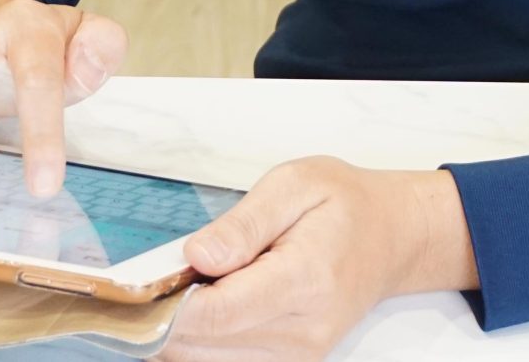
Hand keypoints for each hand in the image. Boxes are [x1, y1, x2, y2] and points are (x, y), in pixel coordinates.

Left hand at [165, 160, 478, 361]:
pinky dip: (202, 341)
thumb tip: (198, 256)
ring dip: (181, 332)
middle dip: (165, 317)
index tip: (136, 287)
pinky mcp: (292, 361)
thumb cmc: (344, 205)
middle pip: (206, 345)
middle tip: (146, 283)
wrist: (392, 236)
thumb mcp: (293, 184)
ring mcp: (299, 353)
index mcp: (304, 279)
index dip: (168, 305)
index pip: (218, 312)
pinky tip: (198, 309)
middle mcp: (303, 329)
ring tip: (177, 290)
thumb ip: (243, 224)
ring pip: (210, 361)